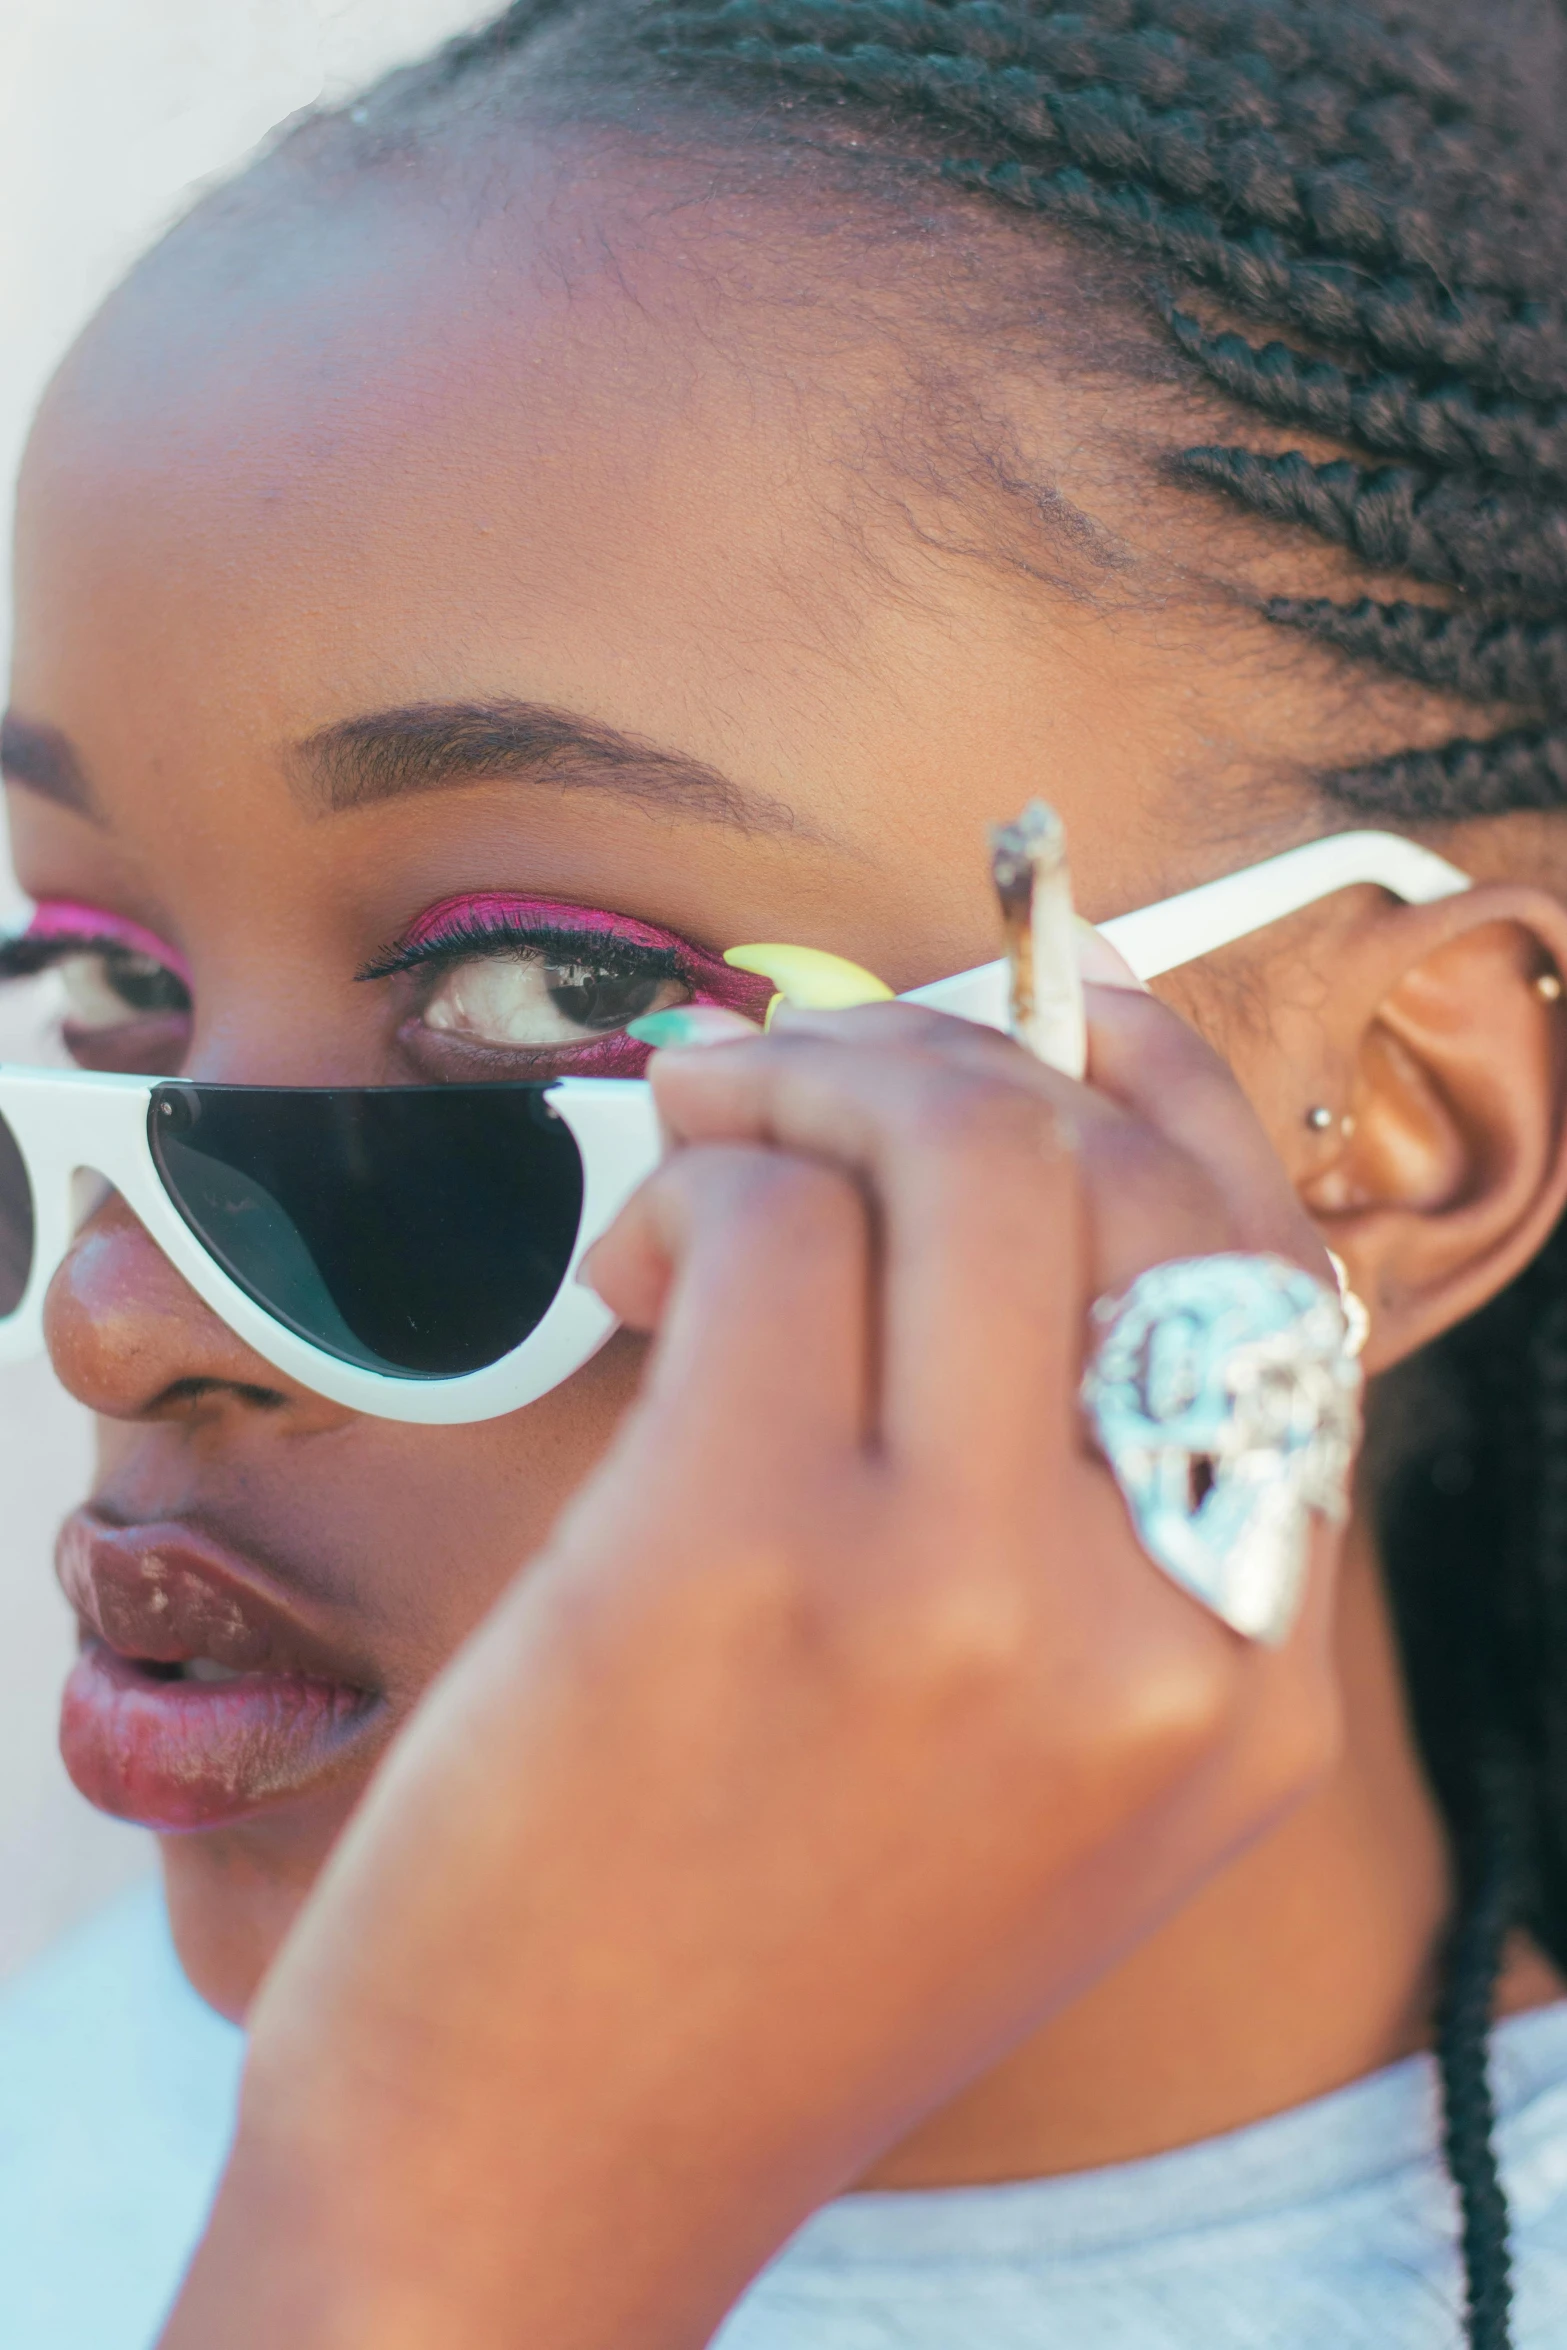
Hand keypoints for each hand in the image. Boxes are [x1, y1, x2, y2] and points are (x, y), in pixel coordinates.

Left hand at [163, 989, 1344, 2349]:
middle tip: (808, 1074)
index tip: (1060, 1018)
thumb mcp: (1023, 1773)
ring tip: (702, 1147)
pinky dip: (695, 1189)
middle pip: (1131, 1177)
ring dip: (810, 1084)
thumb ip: (1086, 1520)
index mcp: (1248, 1690)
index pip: (1282, 1285)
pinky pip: (765, 1222)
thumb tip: (1027, 1194)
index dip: (1169, 1098)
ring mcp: (960, 1590)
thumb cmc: (750, 1946)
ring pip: (961, 1152)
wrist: (536, 2176)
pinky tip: (631, 1279)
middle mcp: (1152, 1633)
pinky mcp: (745, 1551)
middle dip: (959, 1055)